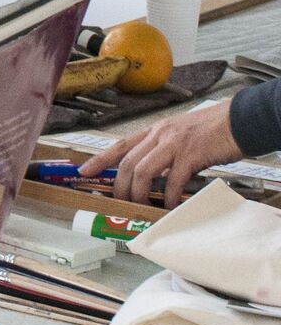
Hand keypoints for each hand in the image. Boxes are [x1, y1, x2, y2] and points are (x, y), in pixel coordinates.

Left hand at [77, 104, 242, 208]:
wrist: (239, 119)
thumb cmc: (213, 130)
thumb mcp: (181, 135)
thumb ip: (165, 152)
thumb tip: (156, 176)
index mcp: (155, 130)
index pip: (120, 145)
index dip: (100, 160)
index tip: (84, 172)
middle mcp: (159, 135)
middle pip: (127, 162)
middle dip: (119, 185)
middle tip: (119, 201)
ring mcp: (174, 144)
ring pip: (143, 171)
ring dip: (138, 193)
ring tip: (141, 205)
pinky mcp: (191, 154)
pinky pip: (172, 180)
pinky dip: (168, 196)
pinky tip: (170, 205)